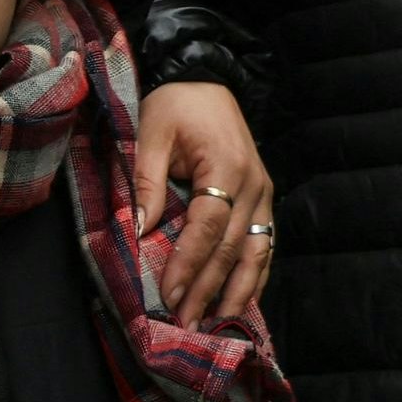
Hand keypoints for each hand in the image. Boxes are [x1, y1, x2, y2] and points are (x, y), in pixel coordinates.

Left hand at [134, 80, 275, 324]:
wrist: (205, 78)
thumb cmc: (174, 105)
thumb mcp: (151, 134)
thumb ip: (147, 182)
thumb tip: (137, 232)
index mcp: (227, 167)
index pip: (207, 226)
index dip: (189, 263)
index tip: (170, 293)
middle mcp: (254, 185)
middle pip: (232, 247)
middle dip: (209, 288)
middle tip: (187, 322)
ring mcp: (264, 193)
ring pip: (257, 252)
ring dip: (238, 290)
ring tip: (219, 323)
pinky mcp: (264, 198)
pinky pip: (264, 243)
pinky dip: (254, 274)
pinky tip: (241, 300)